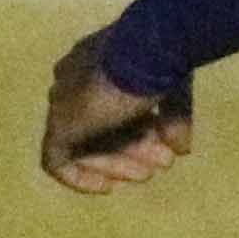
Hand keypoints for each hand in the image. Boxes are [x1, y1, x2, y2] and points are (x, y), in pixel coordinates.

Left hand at [41, 31, 193, 192]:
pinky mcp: (58, 125)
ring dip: (117, 163)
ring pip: (85, 143)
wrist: (147, 50)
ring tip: (148, 174)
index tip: (163, 145)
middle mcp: (72, 78)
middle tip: (163, 164)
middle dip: (132, 148)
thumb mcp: (173, 91)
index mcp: (93, 60)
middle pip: (100, 125)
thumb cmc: (164, 61)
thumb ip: (172, 119)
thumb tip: (181, 150)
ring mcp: (61, 101)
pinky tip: (107, 187)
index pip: (111, 103)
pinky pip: (57, 162)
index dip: (139, 128)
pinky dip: (80, 178)